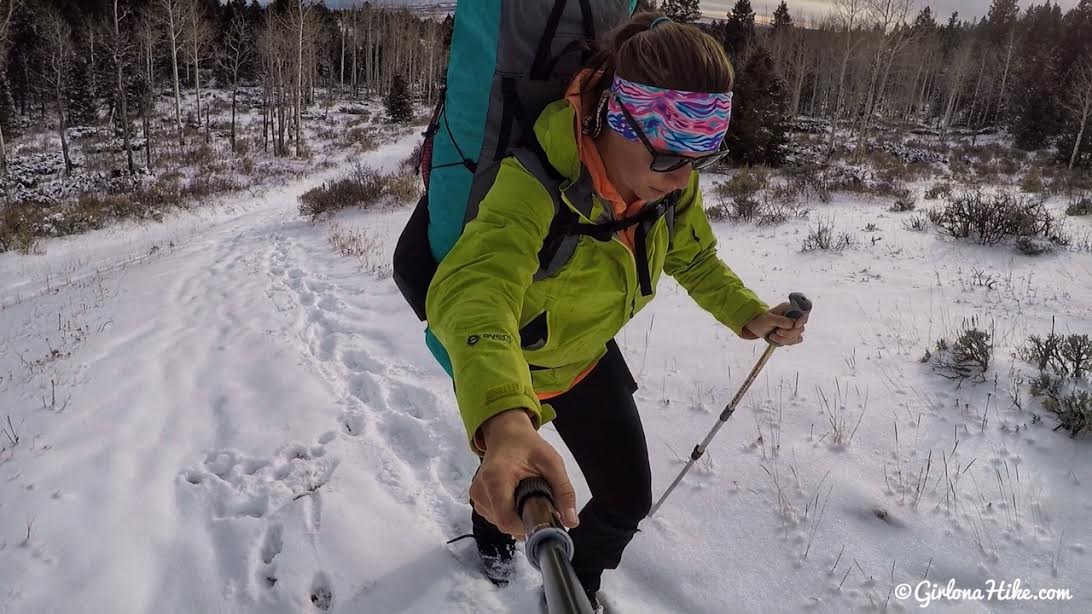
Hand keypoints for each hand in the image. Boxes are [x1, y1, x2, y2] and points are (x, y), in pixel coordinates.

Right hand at [471, 409, 579, 537]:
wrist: (507, 433)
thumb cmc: (528, 445)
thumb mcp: (552, 463)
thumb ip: (564, 492)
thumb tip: (571, 522)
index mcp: (496, 479)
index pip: (506, 520)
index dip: (527, 526)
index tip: (542, 517)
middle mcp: (481, 489)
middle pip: (504, 523)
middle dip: (525, 520)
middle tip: (540, 503)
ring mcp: (476, 495)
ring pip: (500, 523)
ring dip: (517, 517)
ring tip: (528, 496)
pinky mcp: (477, 498)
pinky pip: (495, 517)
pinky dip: (509, 512)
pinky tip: (517, 497)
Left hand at [742, 302, 807, 345]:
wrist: (756, 327)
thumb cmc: (761, 320)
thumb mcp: (768, 319)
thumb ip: (779, 320)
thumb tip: (791, 324)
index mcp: (789, 308)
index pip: (803, 313)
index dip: (802, 320)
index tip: (795, 325)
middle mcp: (793, 316)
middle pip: (801, 328)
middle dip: (788, 333)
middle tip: (777, 332)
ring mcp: (793, 326)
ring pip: (798, 336)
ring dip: (785, 338)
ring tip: (772, 335)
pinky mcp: (792, 334)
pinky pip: (795, 340)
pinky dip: (785, 342)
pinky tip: (776, 339)